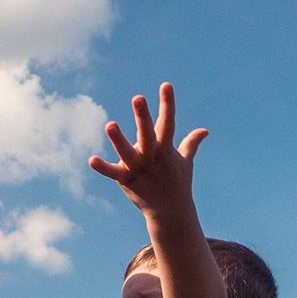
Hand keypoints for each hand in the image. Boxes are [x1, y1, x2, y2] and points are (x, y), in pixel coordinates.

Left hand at [89, 82, 207, 214]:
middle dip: (143, 116)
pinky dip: (103, 168)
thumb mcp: (185, 162)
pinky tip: (92, 160)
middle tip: (138, 98)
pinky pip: (113, 173)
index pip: (168, 122)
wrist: (171, 212)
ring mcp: (140, 169)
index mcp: (166, 148)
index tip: (166, 85)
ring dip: (119, 139)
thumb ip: (191, 143)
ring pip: (128, 152)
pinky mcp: (127, 181)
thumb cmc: (177, 182)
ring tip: (110, 125)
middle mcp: (153, 156)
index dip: (167, 104)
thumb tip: (204, 131)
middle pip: (148, 134)